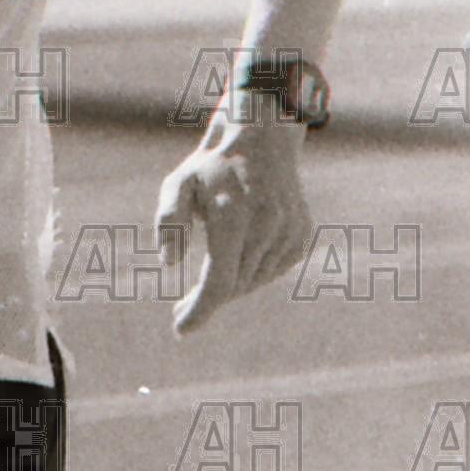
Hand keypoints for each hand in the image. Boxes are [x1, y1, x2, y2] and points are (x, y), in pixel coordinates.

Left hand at [152, 114, 315, 335]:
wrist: (262, 139)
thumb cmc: (212, 165)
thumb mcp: (178, 184)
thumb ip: (169, 221)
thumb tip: (168, 264)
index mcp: (234, 217)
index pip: (219, 281)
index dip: (201, 310)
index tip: (181, 331)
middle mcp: (267, 227)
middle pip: (234, 287)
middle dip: (207, 302)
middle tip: (181, 308)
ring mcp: (289, 231)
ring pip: (253, 282)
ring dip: (229, 288)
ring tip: (206, 285)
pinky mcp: (301, 235)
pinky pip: (272, 271)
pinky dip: (251, 274)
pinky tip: (237, 260)